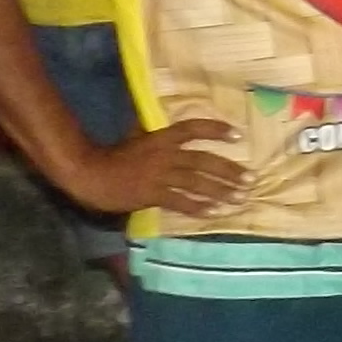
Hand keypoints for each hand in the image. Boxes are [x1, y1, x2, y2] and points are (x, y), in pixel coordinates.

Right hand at [62, 114, 240, 219]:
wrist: (89, 173)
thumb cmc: (113, 156)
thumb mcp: (138, 138)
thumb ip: (159, 136)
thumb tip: (180, 133)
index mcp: (160, 138)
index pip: (193, 128)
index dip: (216, 130)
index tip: (238, 136)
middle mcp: (164, 155)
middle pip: (204, 160)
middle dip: (229, 170)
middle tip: (251, 179)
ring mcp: (159, 175)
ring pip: (197, 183)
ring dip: (221, 191)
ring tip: (241, 198)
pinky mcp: (152, 194)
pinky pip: (180, 202)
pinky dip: (198, 208)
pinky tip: (215, 213)